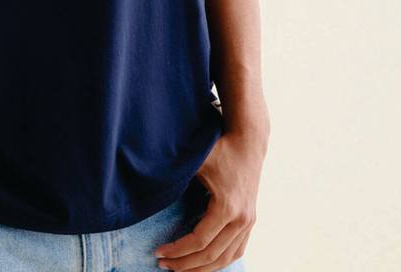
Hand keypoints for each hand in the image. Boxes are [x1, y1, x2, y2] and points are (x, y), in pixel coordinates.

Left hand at [151, 132, 263, 269]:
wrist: (248, 142)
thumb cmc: (220, 149)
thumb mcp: (197, 160)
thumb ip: (177, 175)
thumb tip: (150, 184)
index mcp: (227, 207)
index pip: (199, 241)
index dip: (177, 250)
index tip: (158, 252)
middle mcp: (241, 219)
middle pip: (211, 255)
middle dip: (185, 264)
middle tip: (163, 265)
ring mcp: (248, 222)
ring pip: (225, 259)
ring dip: (202, 268)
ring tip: (180, 268)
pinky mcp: (250, 221)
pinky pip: (236, 251)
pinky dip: (220, 261)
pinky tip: (203, 263)